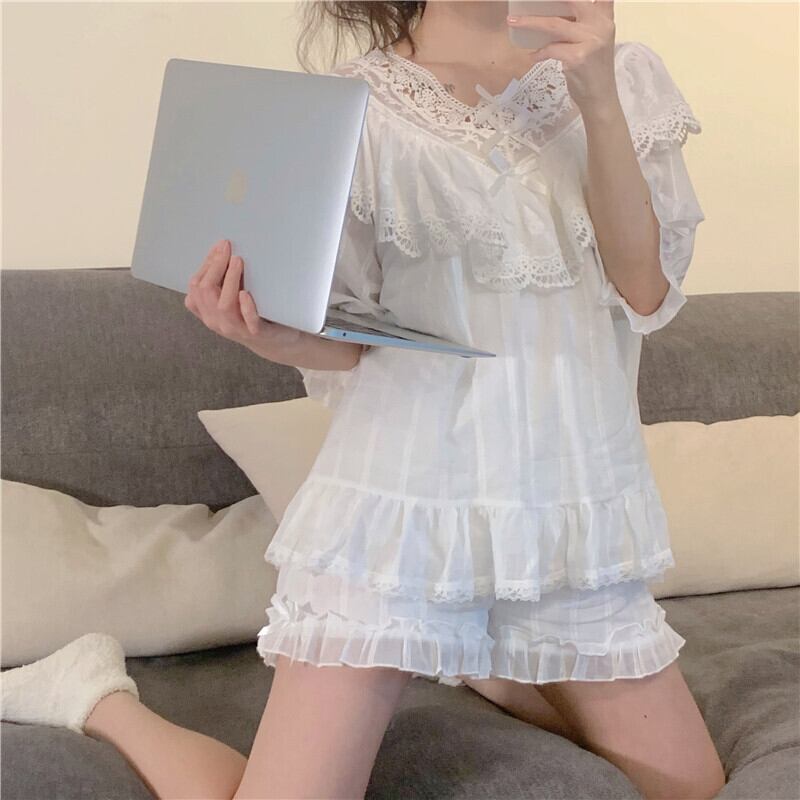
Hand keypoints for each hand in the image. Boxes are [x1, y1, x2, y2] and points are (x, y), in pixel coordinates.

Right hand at [185, 239, 303, 357]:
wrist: (276, 341)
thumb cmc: (252, 314)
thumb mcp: (232, 297)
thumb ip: (224, 280)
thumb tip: (222, 248)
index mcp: (207, 311)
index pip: (196, 286)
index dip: (206, 264)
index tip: (219, 247)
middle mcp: (216, 321)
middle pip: (205, 292)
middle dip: (215, 266)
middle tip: (227, 247)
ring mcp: (235, 329)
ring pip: (223, 306)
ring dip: (230, 280)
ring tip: (238, 261)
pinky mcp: (256, 333)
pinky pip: (248, 321)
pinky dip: (246, 307)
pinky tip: (245, 293)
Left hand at [507, 0, 616, 114]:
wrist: (599, 97)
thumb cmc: (592, 69)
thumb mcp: (594, 40)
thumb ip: (584, 22)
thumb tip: (553, 11)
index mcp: (604, 17)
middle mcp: (601, 25)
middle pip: (572, 1)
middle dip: (547, 1)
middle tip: (526, 1)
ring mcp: (590, 41)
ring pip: (555, 24)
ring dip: (531, 23)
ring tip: (513, 22)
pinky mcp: (579, 57)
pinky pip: (551, 49)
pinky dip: (539, 52)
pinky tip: (533, 56)